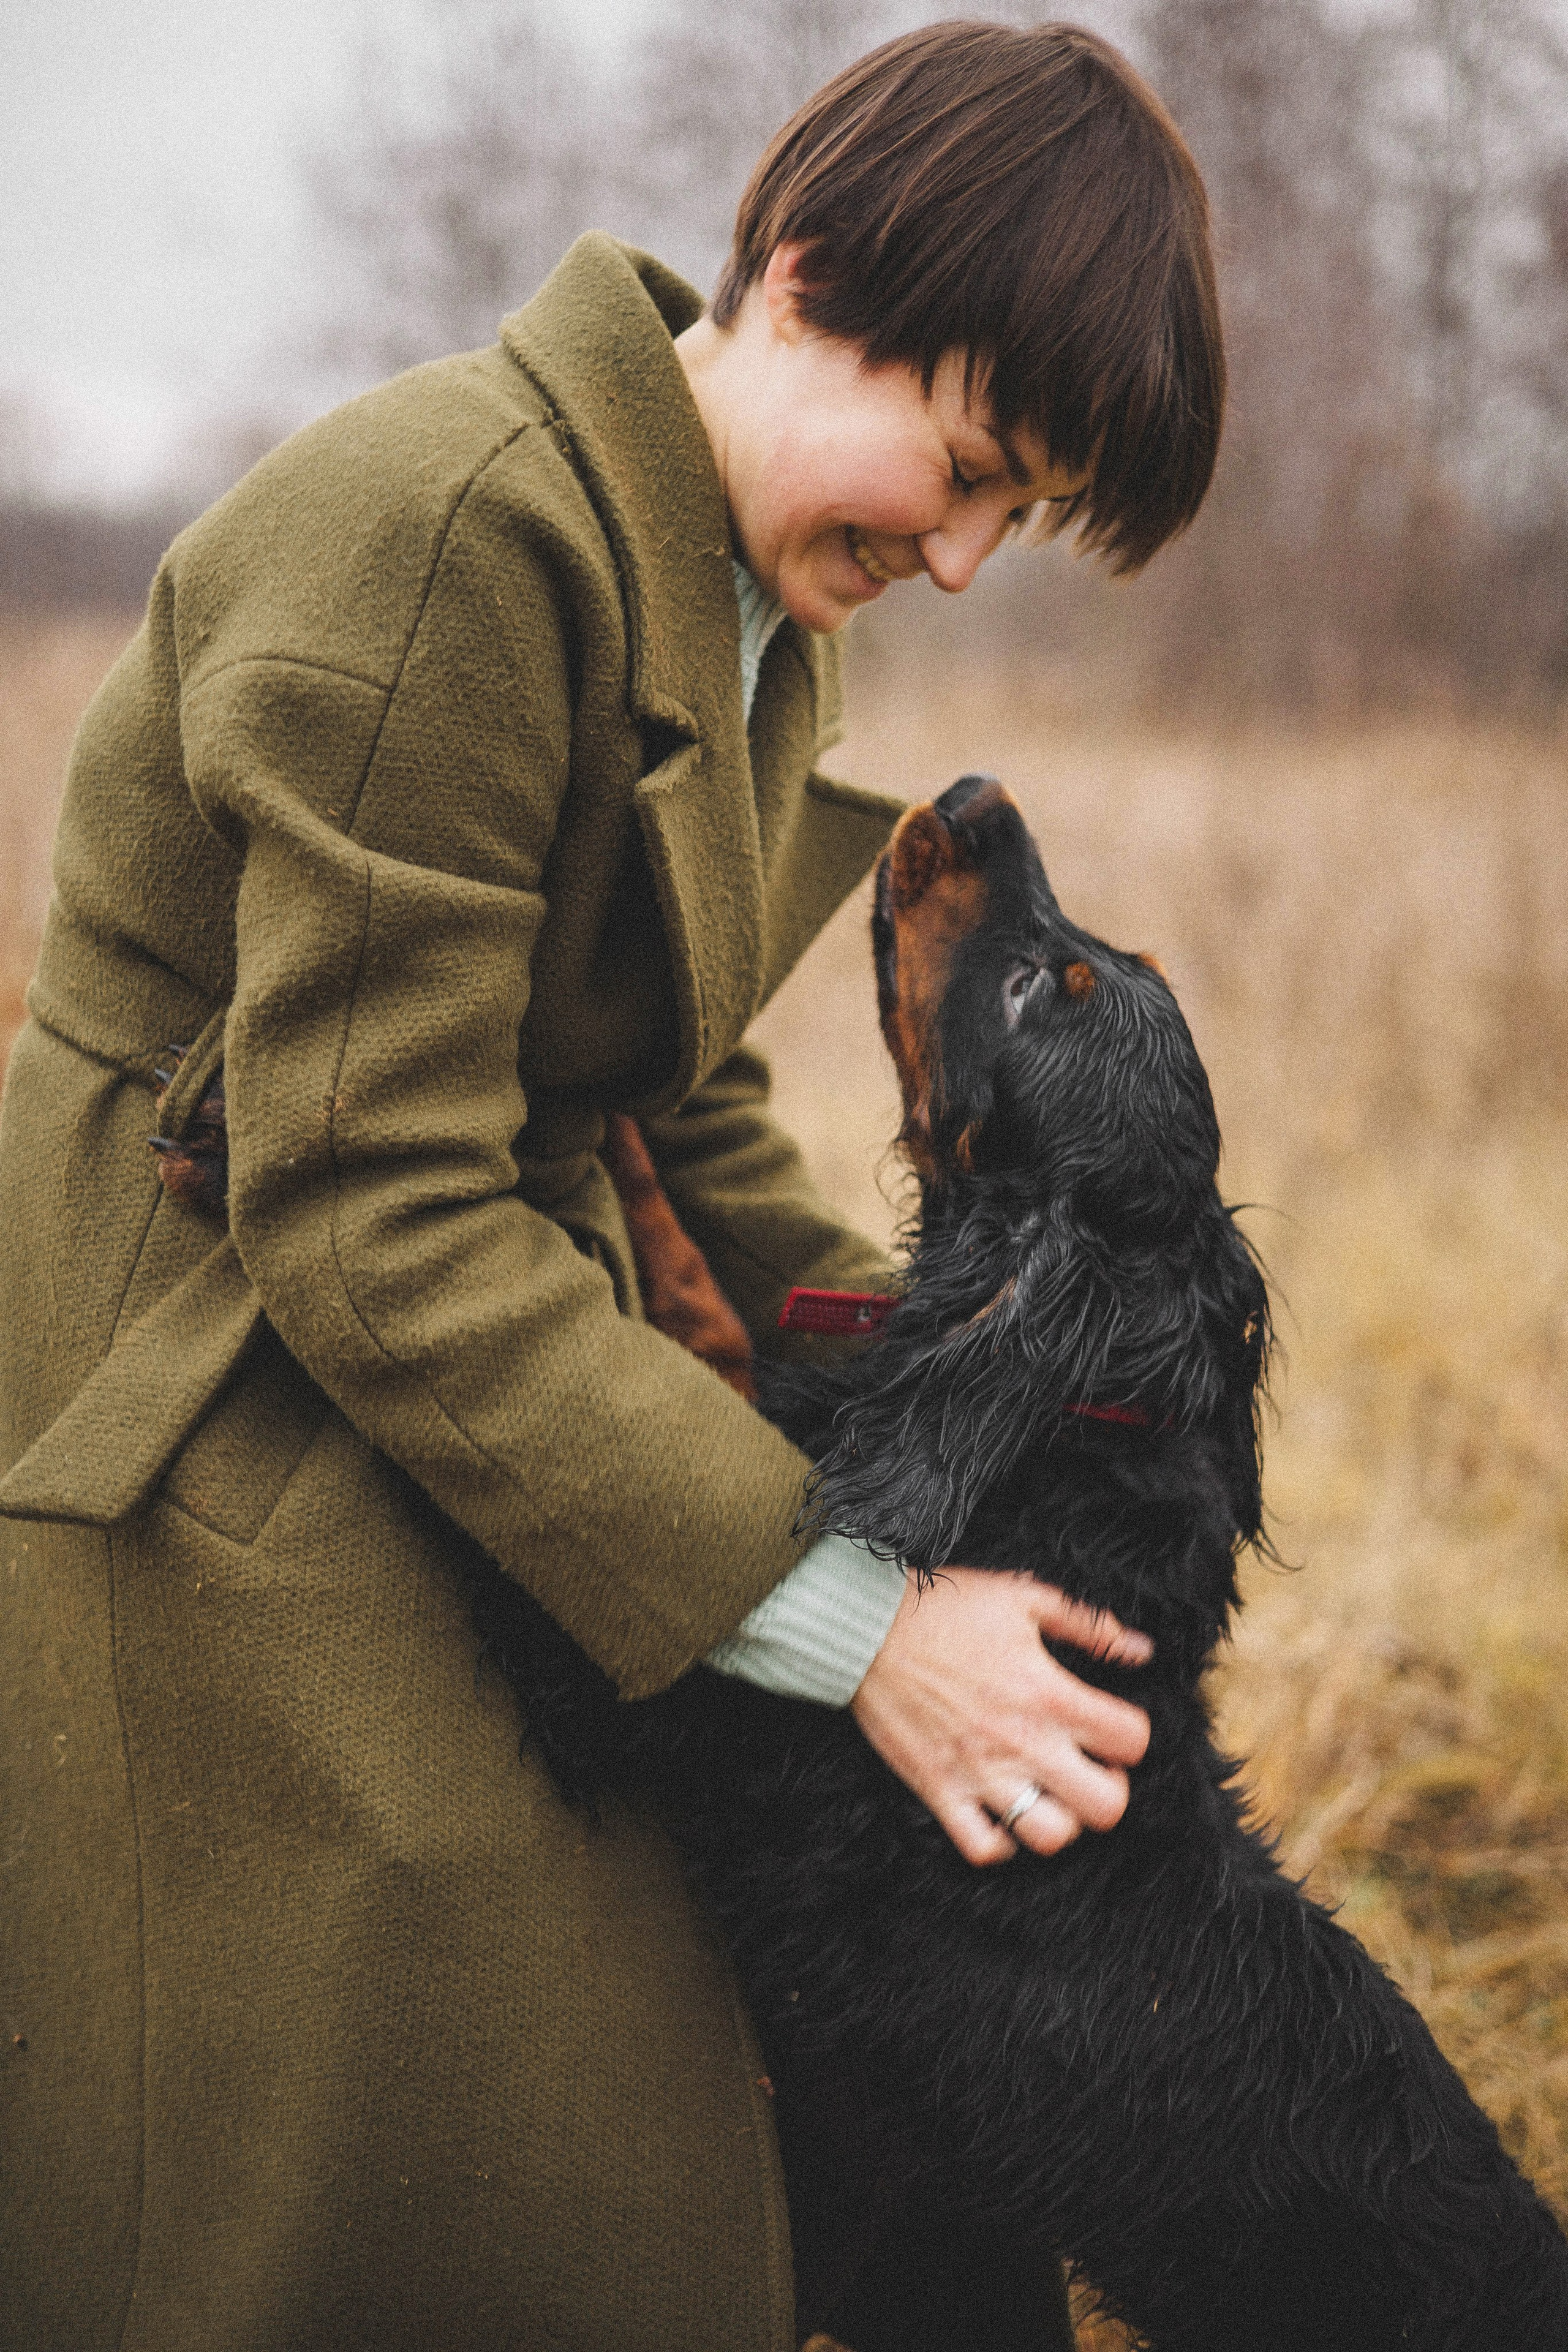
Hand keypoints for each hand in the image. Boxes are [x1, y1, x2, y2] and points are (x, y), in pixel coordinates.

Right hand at [849, 1568, 1152, 1865]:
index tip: (1113, 1726)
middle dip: (1110, 1790)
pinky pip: (983, 1848)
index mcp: (1049, 1694)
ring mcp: (979, 1774)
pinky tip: (1003, 1813)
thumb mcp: (1025, 1597)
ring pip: (1049, 1837)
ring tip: (1050, 1793)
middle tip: (1091, 1769)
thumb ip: (1089, 1625)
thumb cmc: (945, 1607)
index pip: (1131, 1741)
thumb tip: (1141, 1650)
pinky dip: (1001, 1842)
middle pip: (1105, 1807)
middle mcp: (1022, 1742)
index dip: (1134, 1736)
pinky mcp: (940, 1791)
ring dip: (1060, 1820)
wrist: (866, 1627)